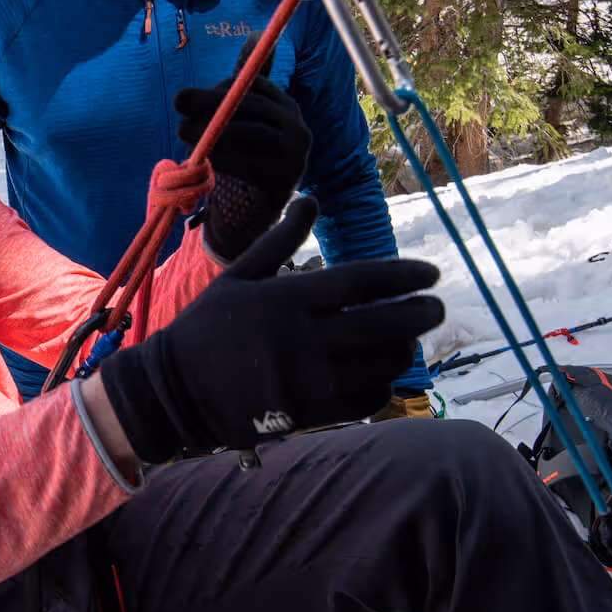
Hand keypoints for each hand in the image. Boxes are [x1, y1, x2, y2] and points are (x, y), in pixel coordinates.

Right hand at [98, 196, 442, 462]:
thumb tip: (312, 199)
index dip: (403, 275)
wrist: (175, 391)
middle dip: (420, 314)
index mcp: (287, 298)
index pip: (362, 281)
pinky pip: (364, 399)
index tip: (431, 273)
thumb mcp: (238, 275)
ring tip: (406, 338)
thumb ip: (281, 239)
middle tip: (436, 307)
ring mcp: (308, 379)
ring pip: (380, 363)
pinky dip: (381, 384)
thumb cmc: (207, 326)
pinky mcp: (308, 412)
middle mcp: (304, 338)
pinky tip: (380, 372)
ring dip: (403, 349)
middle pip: (384, 324)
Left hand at [173, 35, 309, 260]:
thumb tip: (258, 33)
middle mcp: (298, 130)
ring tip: (181, 132)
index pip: (256, 86)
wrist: (246, 217)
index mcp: (286, 108)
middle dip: (212, 104)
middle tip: (177, 103)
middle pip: (254, 107)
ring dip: (213, 131)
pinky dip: (222, 158)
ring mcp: (295, 158)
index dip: (219, 88)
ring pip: (253, 134)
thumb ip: (243, 84)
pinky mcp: (283, 184)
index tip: (186, 99)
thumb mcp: (240, 118)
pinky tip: (201, 160)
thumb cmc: (239, 160)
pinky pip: (251, 165)